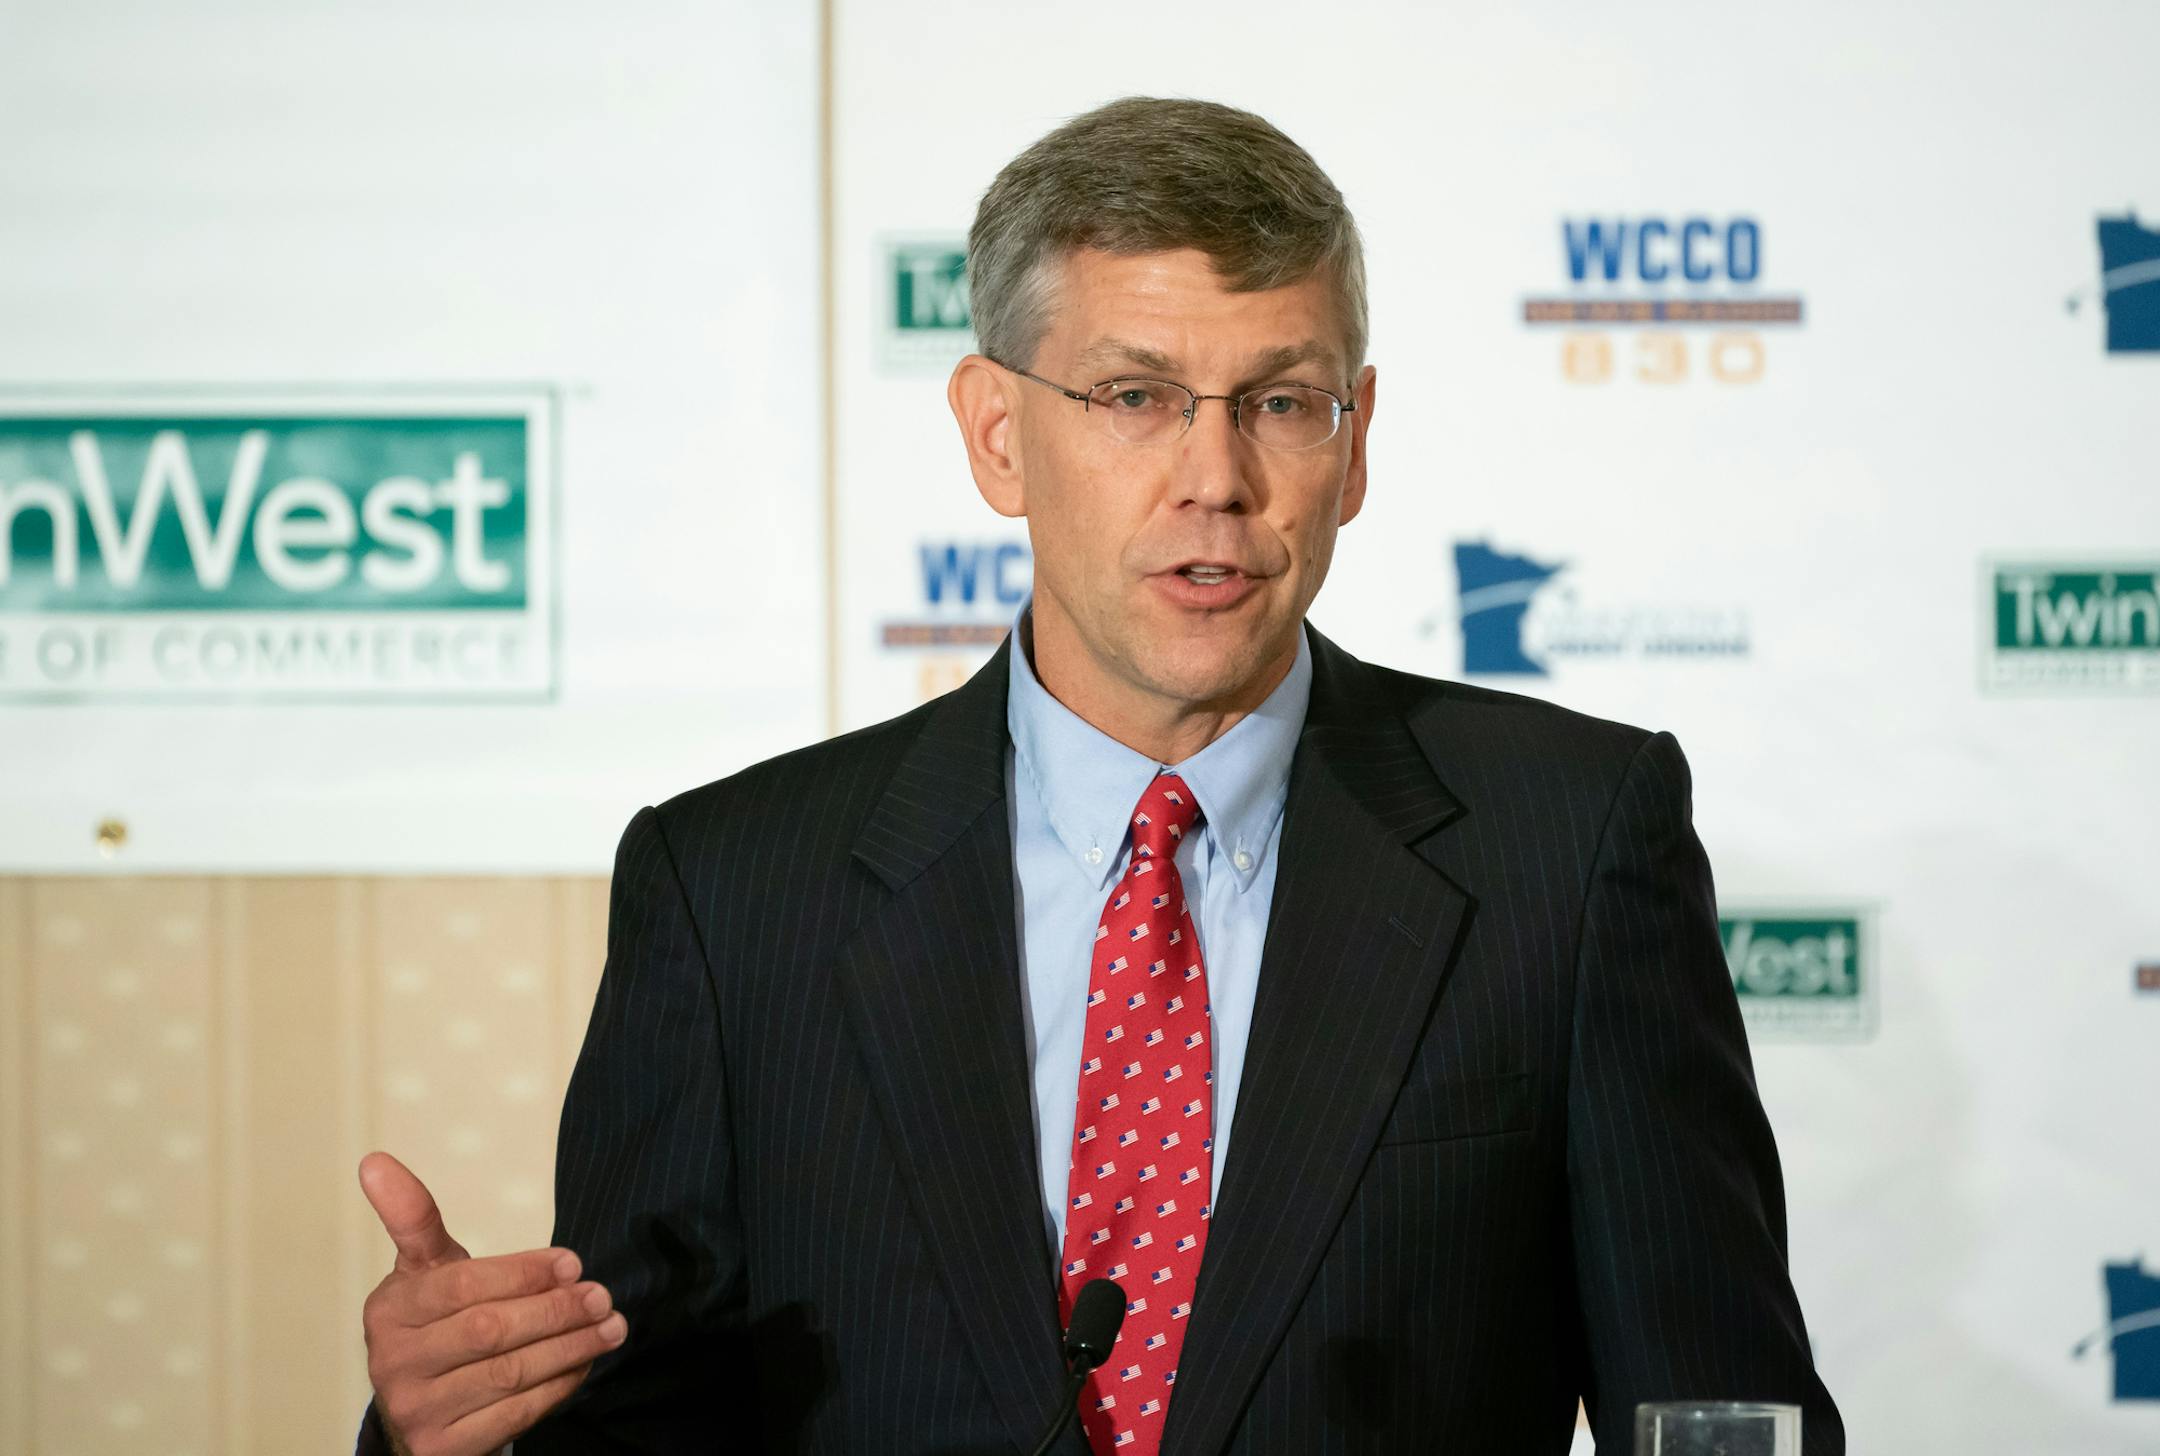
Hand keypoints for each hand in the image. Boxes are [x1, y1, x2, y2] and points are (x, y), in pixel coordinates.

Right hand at [359, 1151, 627, 1455]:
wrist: (419, 1405)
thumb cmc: (435, 1321)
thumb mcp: (425, 1268)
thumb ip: (414, 1217)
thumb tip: (375, 1161)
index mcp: (389, 1309)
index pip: (463, 1286)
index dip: (522, 1273)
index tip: (571, 1262)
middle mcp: (393, 1363)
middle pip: (490, 1332)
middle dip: (555, 1311)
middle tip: (601, 1295)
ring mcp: (416, 1410)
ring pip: (508, 1375)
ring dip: (570, 1348)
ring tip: (610, 1327)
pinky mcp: (442, 1450)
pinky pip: (514, 1415)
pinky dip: (557, 1387)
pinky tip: (583, 1364)